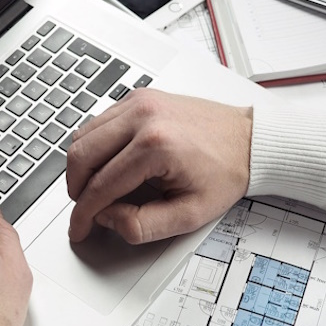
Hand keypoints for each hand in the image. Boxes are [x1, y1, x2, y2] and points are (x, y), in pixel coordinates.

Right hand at [67, 88, 251, 243]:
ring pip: (82, 136)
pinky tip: (105, 164)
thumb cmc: (226, 172)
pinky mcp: (138, 97)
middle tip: (83, 209)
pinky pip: (97, 122)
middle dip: (75, 189)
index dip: (83, 214)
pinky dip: (93, 145)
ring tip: (93, 188)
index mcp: (156, 146)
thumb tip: (107, 218)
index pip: (100, 186)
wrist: (250, 140)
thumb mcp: (189, 215)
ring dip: (80, 166)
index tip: (78, 228)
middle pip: (81, 155)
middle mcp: (143, 117)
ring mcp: (138, 102)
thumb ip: (142, 226)